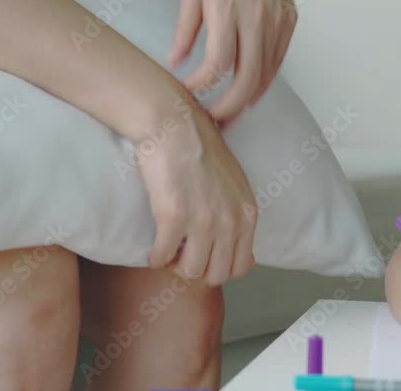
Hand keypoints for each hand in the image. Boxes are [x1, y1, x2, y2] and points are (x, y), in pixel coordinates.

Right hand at [138, 96, 257, 285]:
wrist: (175, 124)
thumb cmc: (201, 150)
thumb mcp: (236, 186)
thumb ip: (240, 219)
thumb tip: (248, 259)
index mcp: (247, 214)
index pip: (240, 267)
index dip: (218, 267)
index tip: (202, 256)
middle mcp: (230, 221)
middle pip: (215, 275)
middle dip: (196, 270)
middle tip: (181, 254)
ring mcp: (203, 221)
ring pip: (189, 272)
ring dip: (174, 266)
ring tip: (167, 249)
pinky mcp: (174, 216)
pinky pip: (161, 257)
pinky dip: (154, 258)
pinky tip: (151, 248)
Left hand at [168, 0, 296, 125]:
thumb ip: (185, 28)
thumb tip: (175, 62)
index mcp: (227, 8)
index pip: (219, 61)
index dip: (204, 85)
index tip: (189, 94)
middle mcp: (256, 17)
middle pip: (247, 76)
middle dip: (230, 106)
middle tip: (214, 122)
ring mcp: (277, 21)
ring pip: (266, 74)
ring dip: (247, 100)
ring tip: (230, 115)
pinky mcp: (289, 23)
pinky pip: (278, 62)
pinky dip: (264, 82)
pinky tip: (249, 94)